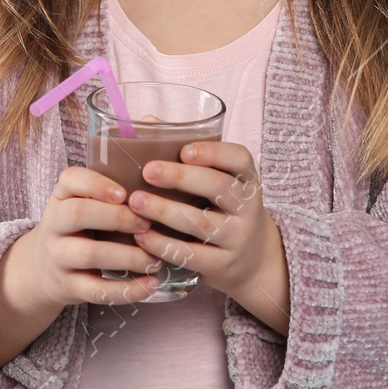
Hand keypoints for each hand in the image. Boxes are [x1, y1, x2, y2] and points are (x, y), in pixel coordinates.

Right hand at [19, 165, 169, 307]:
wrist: (42, 269)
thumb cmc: (76, 228)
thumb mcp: (79, 203)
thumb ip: (105, 193)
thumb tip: (159, 182)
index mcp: (61, 197)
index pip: (71, 180)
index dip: (97, 184)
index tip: (125, 194)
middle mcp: (55, 225)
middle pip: (78, 214)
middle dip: (116, 218)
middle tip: (146, 224)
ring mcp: (59, 257)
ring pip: (90, 255)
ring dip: (127, 257)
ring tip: (154, 259)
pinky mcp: (70, 287)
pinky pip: (97, 291)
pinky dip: (127, 290)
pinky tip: (151, 284)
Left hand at [128, 141, 290, 334]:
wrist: (252, 260)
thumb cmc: (222, 208)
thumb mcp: (218, 181)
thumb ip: (186, 155)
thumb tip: (146, 123)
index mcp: (247, 178)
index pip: (240, 158)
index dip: (213, 152)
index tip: (184, 150)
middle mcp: (247, 207)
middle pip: (218, 187)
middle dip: (181, 177)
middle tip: (148, 171)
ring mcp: (237, 238)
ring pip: (201, 223)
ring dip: (165, 211)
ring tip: (135, 202)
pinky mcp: (222, 266)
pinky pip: (191, 255)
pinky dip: (164, 245)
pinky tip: (141, 236)